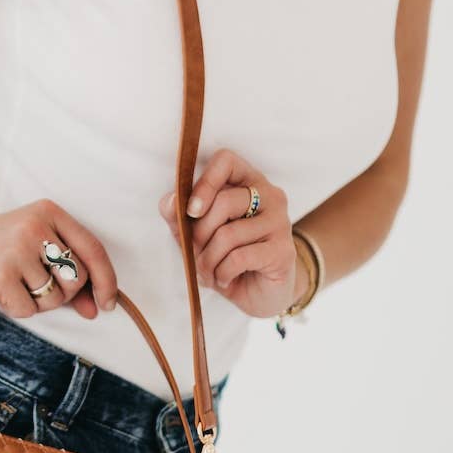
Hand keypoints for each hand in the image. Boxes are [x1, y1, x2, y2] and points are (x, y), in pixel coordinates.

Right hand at [0, 195, 118, 319]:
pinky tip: (1, 291)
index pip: (93, 249)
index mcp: (49, 212)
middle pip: (76, 278)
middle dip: (63, 293)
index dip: (106, 281)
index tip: (107, 303)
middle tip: (38, 286)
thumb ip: (67, 274)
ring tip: (16, 284)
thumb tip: (97, 309)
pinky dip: (18, 308)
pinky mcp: (0, 276)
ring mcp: (17, 251)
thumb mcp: (35, 248)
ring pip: (53, 298)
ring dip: (38, 302)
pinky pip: (29, 309)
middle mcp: (35, 227)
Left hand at [158, 148, 299, 318]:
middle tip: (196, 254)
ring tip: (208, 272)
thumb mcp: (196, 235)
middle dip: (199, 234)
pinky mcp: (283, 251)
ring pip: (229, 234)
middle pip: (224, 202)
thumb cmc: (226, 257)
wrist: (259, 292)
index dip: (204, 183)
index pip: (226, 160)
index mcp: (248, 182)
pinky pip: (239, 258)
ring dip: (208, 260)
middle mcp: (270, 196)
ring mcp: (280, 222)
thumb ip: (179, 216)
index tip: (191, 211)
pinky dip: (222, 273)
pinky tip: (224, 279)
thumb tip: (170, 201)